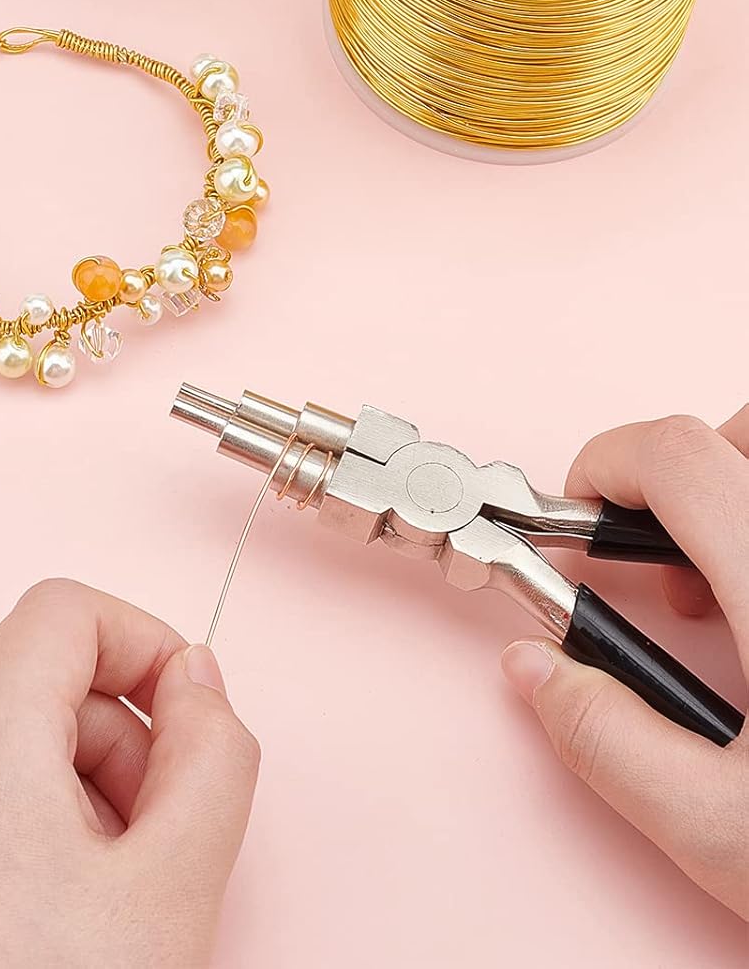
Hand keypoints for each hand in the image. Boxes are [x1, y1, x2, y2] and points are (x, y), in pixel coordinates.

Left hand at [0, 579, 259, 967]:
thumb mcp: (179, 887)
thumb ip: (212, 755)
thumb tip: (199, 680)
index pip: (60, 610)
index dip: (143, 641)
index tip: (191, 717)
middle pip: (18, 671)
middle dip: (108, 725)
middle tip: (157, 824)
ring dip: (60, 779)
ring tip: (107, 886)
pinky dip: (1, 825)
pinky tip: (42, 923)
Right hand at [500, 411, 747, 917]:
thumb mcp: (726, 832)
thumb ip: (607, 738)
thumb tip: (537, 672)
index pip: (675, 455)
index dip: (604, 465)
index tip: (582, 517)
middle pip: (745, 433)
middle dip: (686, 471)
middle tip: (671, 566)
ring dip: (742, 498)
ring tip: (737, 592)